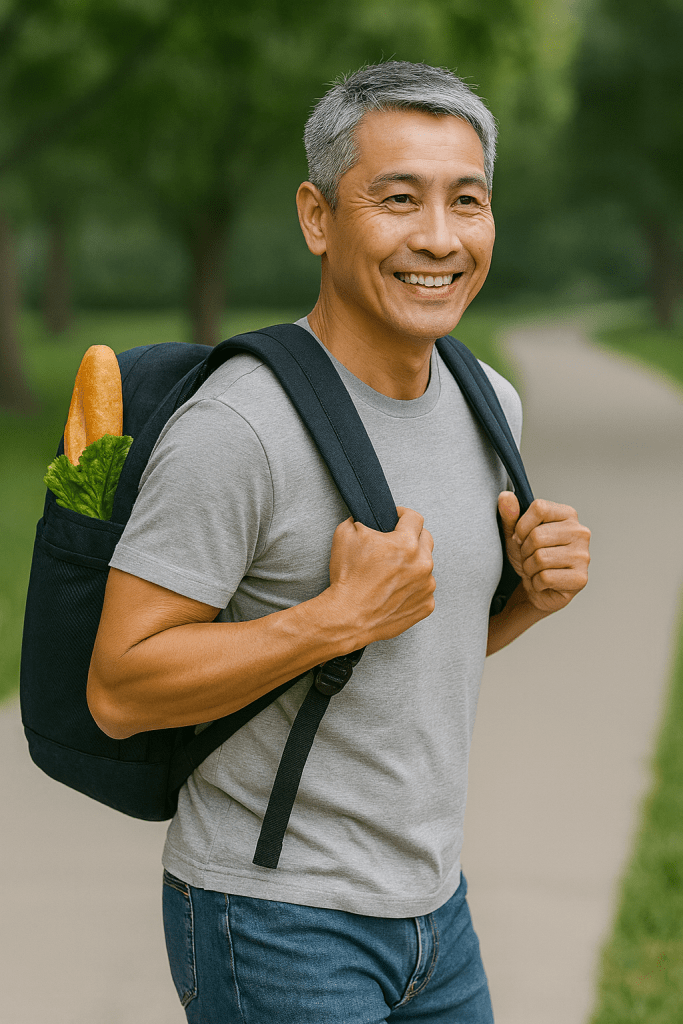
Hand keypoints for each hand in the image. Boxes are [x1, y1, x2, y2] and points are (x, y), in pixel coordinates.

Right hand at [327, 506, 435, 644]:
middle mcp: (422, 564)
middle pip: (426, 539)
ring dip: (413, 565)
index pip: (415, 517)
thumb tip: (363, 521)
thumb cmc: (348, 580)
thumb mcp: (345, 535)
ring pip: (425, 566)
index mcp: (406, 544)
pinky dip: (413, 588)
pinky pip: (424, 589)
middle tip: (394, 545)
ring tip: (391, 573)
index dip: (402, 514)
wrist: (348, 617)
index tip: (398, 518)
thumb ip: (359, 521)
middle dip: (411, 538)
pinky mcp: (426, 605)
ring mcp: (426, 586)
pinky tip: (394, 590)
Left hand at [498, 492, 589, 613]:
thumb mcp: (515, 534)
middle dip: (524, 550)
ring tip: (535, 569)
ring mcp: (583, 556)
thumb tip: (505, 496)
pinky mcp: (580, 578)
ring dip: (529, 568)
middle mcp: (580, 532)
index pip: (540, 508)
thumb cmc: (529, 557)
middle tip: (529, 557)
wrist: (537, 589)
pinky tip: (542, 582)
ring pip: (540, 558)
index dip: (522, 525)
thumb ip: (510, 515)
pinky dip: (536, 582)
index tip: (521, 537)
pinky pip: (545, 577)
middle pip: (538, 535)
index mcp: (568, 515)